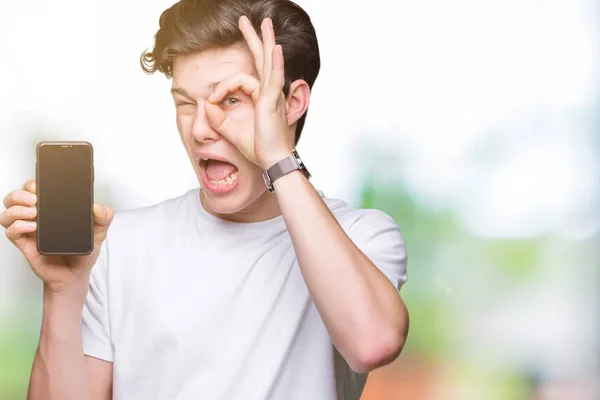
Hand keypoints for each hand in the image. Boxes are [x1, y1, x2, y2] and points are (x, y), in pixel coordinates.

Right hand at [0, 179, 113, 295]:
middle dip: (20, 194)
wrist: (75, 275)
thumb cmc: (82, 252)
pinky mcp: (25, 244)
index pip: (34, 190)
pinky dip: (17, 226)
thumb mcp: (99, 232)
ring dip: (16, 209)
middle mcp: (37, 217)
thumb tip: (97, 207)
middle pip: (16, 198)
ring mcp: (29, 230)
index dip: (32, 184)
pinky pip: (11, 232)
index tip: (40, 185)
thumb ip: (104, 217)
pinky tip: (32, 227)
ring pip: (8, 213)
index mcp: (52, 210)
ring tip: (34, 212)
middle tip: (34, 198)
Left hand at [205, 16, 293, 170]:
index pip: (240, 80)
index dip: (222, 87)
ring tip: (263, 22)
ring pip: (268, 62)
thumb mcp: (231, 131)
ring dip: (265, 41)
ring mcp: (272, 95)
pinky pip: (274, 78)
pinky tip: (275, 48)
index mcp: (261, 98)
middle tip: (247, 21)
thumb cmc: (258, 148)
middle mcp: (268, 93)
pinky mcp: (272, 101)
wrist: (271, 161)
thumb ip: (218, 118)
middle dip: (253, 39)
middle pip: (260, 60)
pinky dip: (275, 63)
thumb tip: (206, 105)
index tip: (210, 101)